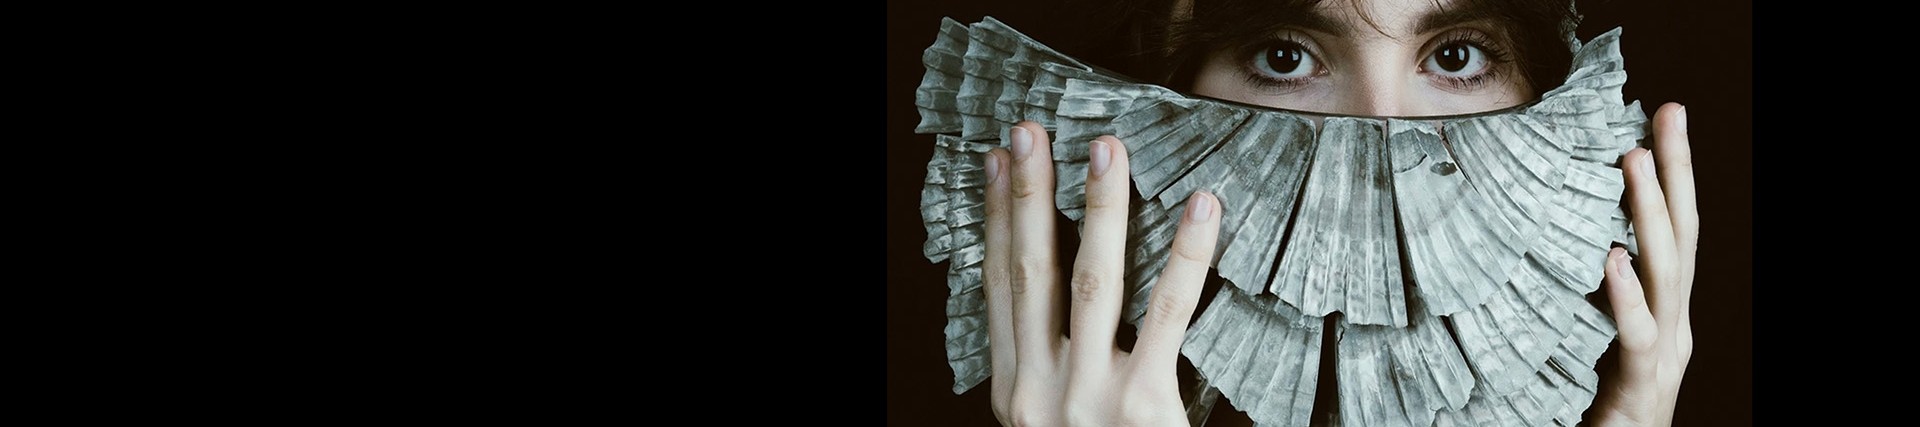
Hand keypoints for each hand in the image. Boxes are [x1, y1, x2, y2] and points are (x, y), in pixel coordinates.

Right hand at [980, 121, 1223, 426]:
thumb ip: (1056, 380)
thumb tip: (1064, 312)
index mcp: (1015, 397)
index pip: (1000, 289)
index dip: (999, 221)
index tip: (1001, 166)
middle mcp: (1040, 392)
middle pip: (1030, 273)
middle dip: (1029, 197)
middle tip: (1030, 133)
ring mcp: (1087, 399)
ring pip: (1088, 281)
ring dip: (1097, 209)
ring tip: (1106, 152)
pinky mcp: (1142, 407)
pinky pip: (1166, 314)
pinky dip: (1184, 255)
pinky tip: (1199, 209)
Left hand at [1590, 103, 1696, 425]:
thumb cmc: (1589, 404)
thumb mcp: (1586, 335)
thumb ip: (1580, 291)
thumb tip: (1551, 236)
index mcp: (1660, 311)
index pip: (1671, 230)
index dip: (1671, 175)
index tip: (1660, 117)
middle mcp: (1672, 326)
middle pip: (1681, 237)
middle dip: (1676, 172)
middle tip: (1666, 114)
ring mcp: (1664, 355)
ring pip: (1668, 274)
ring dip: (1652, 214)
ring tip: (1635, 161)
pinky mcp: (1641, 386)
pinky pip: (1636, 335)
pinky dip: (1627, 295)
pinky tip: (1614, 259)